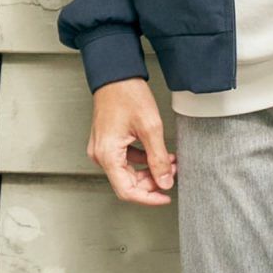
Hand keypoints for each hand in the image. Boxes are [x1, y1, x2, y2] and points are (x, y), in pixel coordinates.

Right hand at [90, 77, 176, 205]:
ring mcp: (102, 148)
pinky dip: (143, 160)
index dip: (148, 198)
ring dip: (150, 171)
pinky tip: (159, 154)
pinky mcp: (107, 142)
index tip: (165, 197)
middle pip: (127, 183)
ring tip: (170, 162)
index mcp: (108, 155)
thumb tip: (165, 182)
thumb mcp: (150, 128)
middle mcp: (101, 154)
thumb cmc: (127, 94)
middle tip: (172, 174)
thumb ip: (159, 159)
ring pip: (128, 172)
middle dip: (152, 182)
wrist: (116, 74)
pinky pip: (125, 160)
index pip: (127, 191)